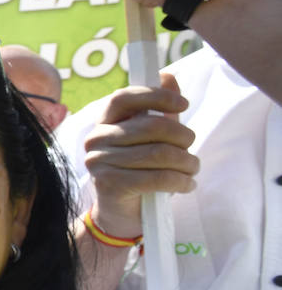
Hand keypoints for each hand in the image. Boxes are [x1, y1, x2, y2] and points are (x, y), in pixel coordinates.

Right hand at [82, 71, 197, 237]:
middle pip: (150, 127)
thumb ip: (158, 109)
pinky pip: (156, 178)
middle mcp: (96, 139)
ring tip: (193, 169)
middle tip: (192, 149)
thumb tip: (167, 76)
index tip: (184, 104)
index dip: (156, 96)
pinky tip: (187, 184)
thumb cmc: (138, 170)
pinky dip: (180, 181)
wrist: (121, 213)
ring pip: (158, 154)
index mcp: (104, 122)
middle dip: (182, 138)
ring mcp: (99, 162)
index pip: (125, 97)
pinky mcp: (110, 185)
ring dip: (186, 163)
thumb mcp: (150, 138)